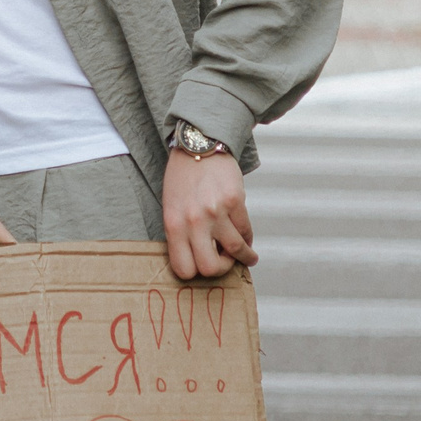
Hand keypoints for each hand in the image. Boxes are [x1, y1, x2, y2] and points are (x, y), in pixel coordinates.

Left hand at [162, 147, 255, 279]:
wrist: (198, 146)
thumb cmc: (182, 179)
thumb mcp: (171, 208)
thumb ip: (182, 234)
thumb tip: (200, 259)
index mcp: (173, 226)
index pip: (183, 269)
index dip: (195, 274)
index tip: (203, 268)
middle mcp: (193, 222)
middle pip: (210, 268)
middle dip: (221, 269)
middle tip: (226, 263)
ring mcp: (215, 212)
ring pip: (235, 250)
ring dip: (244, 257)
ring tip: (248, 257)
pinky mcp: (235, 202)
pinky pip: (245, 230)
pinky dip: (248, 238)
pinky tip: (247, 238)